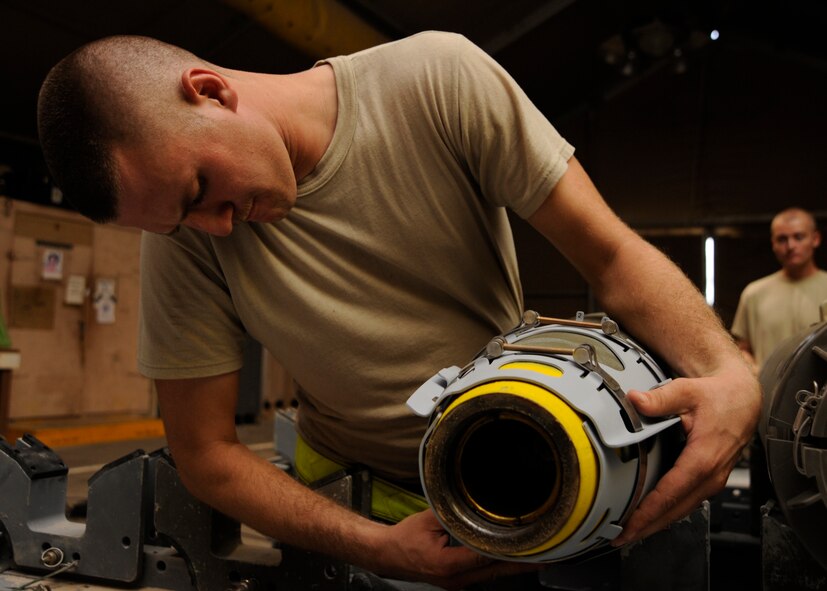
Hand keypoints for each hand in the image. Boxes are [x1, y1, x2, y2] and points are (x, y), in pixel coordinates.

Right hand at [369, 509, 543, 589]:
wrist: (387, 555)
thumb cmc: (404, 539)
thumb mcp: (428, 520)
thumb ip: (452, 514)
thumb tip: (471, 502)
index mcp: (447, 565)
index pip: (485, 558)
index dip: (508, 552)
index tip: (528, 548)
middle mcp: (454, 579)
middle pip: (494, 573)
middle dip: (520, 565)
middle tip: (544, 558)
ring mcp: (456, 584)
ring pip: (491, 577)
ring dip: (511, 567)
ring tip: (533, 558)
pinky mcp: (456, 581)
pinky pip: (482, 576)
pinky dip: (497, 567)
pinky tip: (509, 560)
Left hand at [610, 364, 760, 545]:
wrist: (743, 399)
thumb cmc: (718, 397)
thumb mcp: (687, 391)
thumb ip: (660, 398)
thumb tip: (635, 400)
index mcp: (703, 458)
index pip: (671, 493)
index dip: (648, 512)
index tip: (628, 526)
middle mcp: (710, 475)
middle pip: (675, 510)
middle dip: (647, 527)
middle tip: (620, 538)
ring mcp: (712, 480)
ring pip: (682, 509)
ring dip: (657, 523)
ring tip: (631, 533)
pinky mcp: (710, 479)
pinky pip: (687, 502)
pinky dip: (668, 512)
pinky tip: (651, 516)